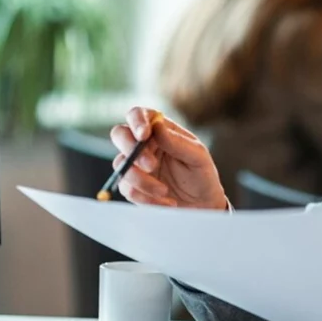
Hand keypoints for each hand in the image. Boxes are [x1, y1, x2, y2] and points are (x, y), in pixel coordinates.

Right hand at [109, 107, 226, 208]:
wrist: (201, 206)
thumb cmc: (202, 175)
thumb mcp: (197, 157)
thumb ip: (177, 142)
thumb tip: (157, 127)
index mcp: (160, 130)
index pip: (139, 114)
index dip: (137, 121)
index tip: (144, 135)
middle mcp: (144, 144)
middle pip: (120, 134)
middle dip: (131, 149)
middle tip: (151, 165)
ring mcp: (135, 165)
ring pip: (121, 165)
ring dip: (142, 180)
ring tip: (164, 191)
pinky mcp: (132, 186)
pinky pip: (127, 189)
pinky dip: (146, 198)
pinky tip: (165, 202)